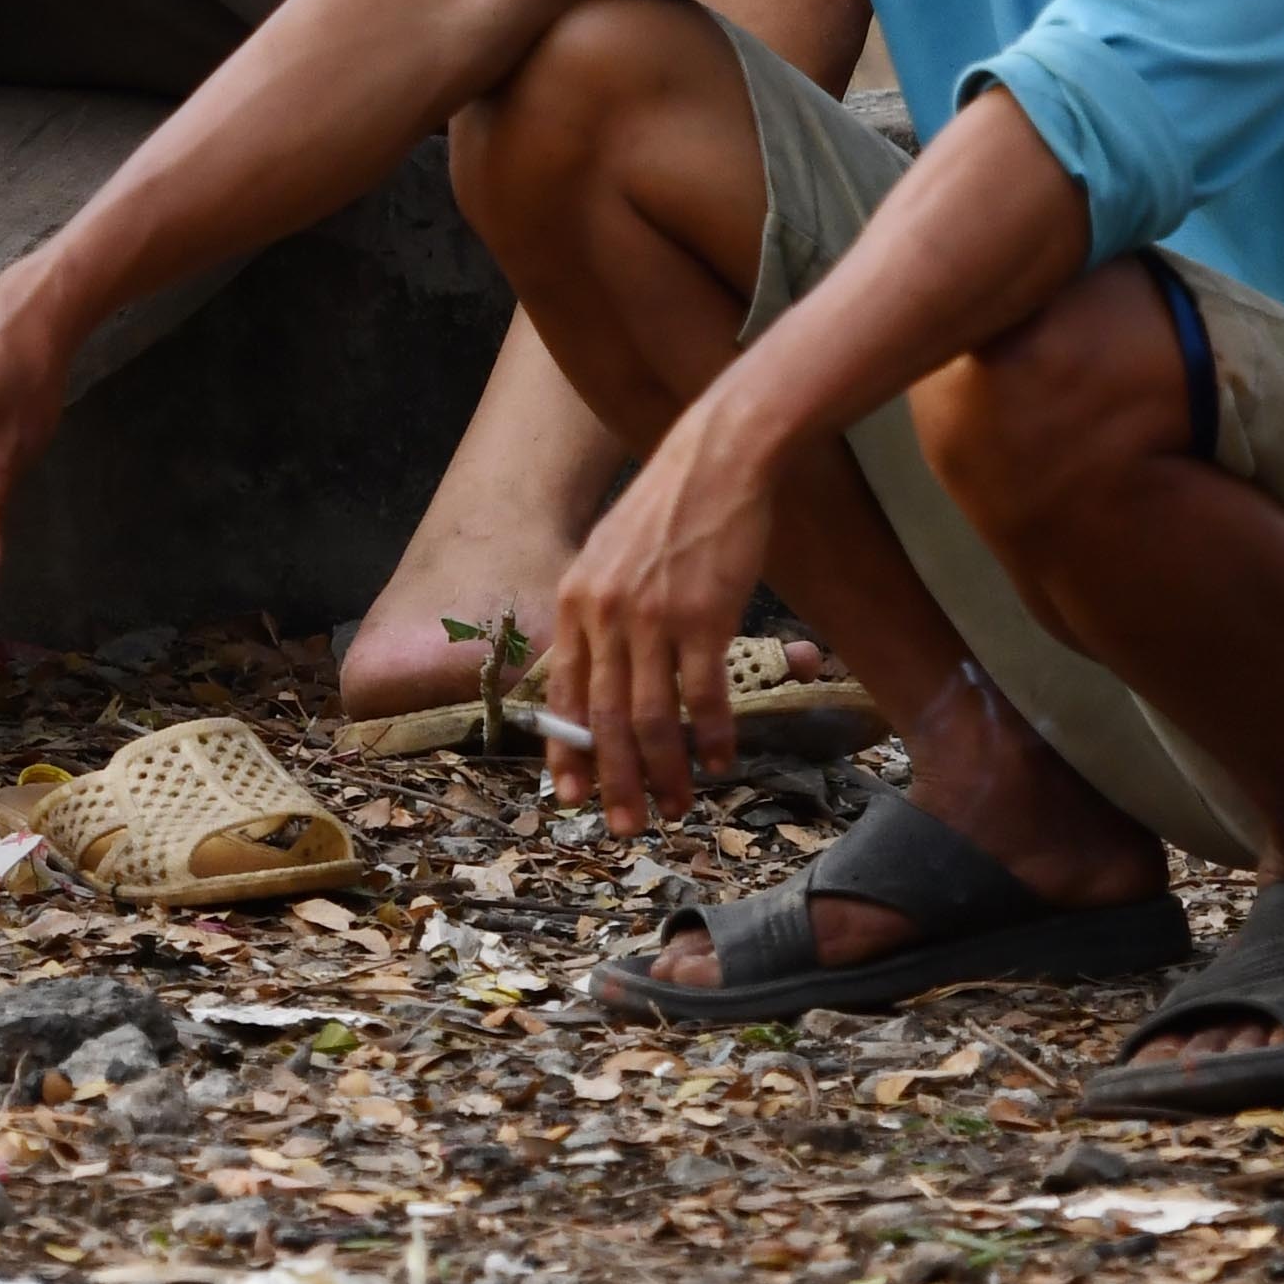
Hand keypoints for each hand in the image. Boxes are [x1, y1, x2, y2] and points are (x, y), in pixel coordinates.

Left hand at [538, 406, 773, 832]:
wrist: (717, 457)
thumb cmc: (668, 508)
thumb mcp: (609, 555)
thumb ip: (598, 613)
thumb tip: (598, 676)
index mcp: (575, 601)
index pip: (561, 694)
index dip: (566, 751)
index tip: (570, 797)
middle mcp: (606, 614)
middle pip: (605, 720)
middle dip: (613, 781)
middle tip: (624, 826)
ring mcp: (653, 618)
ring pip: (652, 719)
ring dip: (665, 773)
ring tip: (678, 807)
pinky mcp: (703, 616)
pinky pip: (703, 695)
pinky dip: (712, 736)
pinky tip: (721, 761)